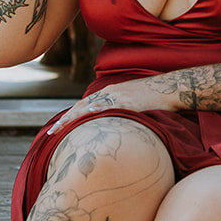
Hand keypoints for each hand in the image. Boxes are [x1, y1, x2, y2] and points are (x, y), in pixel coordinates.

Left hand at [45, 78, 165, 136]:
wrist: (170, 88)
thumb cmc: (154, 98)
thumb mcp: (133, 104)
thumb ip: (122, 112)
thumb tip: (115, 127)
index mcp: (110, 93)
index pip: (85, 105)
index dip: (71, 115)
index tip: (59, 126)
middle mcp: (109, 93)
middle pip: (81, 106)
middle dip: (65, 119)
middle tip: (51, 132)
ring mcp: (117, 97)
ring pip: (88, 108)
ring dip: (72, 120)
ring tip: (59, 131)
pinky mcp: (125, 102)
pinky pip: (105, 109)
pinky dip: (92, 116)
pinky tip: (81, 124)